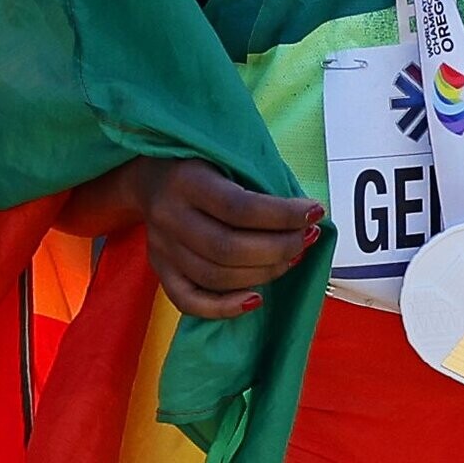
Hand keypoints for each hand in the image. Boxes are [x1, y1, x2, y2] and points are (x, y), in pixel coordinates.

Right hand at [127, 157, 320, 318]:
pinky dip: (225, 308)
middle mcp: (170, 216)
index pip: (239, 207)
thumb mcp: (223, 155)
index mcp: (187, 180)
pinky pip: (190, 301)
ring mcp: (162, 247)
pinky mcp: (160, 270)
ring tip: (292, 258)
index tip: (314, 212)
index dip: (282, 215)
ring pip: (216, 277)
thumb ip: (256, 182)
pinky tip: (256, 299)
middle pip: (228, 249)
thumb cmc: (201, 163)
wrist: (148, 176)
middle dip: (279, 249)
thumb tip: (305, 213)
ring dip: (264, 273)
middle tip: (306, 239)